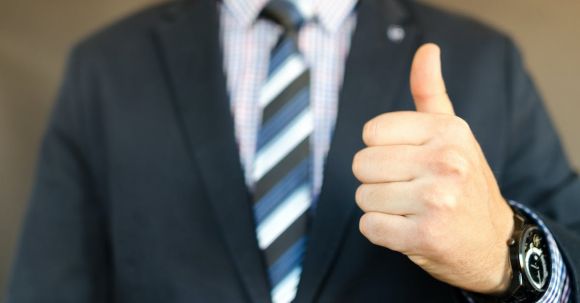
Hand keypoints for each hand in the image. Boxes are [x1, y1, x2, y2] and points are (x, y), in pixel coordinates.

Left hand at [352, 44, 514, 293]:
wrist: (492, 240)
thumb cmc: (463, 180)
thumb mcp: (452, 132)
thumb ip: (430, 92)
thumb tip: (426, 49)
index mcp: (448, 131)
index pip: (372, 132)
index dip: (381, 149)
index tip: (407, 161)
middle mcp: (446, 162)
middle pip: (362, 164)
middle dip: (377, 179)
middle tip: (408, 188)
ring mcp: (437, 201)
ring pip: (363, 196)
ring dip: (379, 207)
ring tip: (410, 209)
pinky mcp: (425, 237)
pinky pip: (369, 227)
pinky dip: (381, 231)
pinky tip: (407, 229)